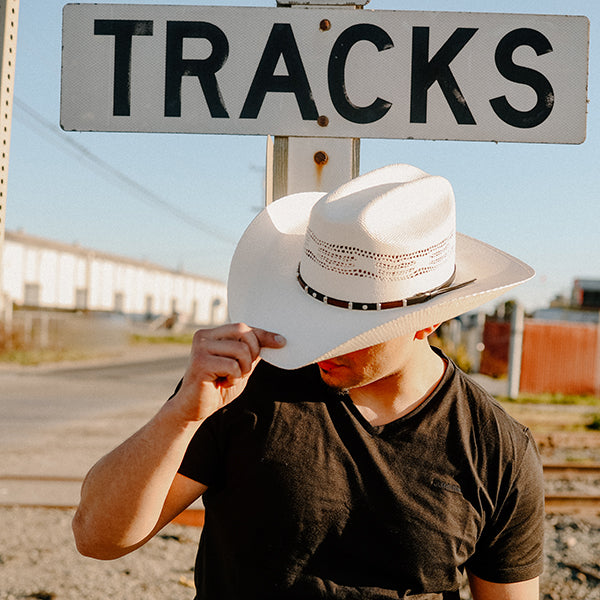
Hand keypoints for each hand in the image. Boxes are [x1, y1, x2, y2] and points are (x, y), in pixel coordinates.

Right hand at [171, 323, 285, 421]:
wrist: (193, 409)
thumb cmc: (216, 387)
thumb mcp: (239, 367)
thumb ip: (251, 353)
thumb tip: (274, 340)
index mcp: (212, 334)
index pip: (244, 328)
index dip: (264, 335)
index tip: (281, 341)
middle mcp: (204, 336)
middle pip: (244, 332)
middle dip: (253, 353)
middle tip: (243, 371)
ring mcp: (201, 348)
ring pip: (241, 350)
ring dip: (243, 369)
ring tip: (231, 378)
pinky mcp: (201, 362)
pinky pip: (233, 366)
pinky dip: (234, 378)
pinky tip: (223, 383)